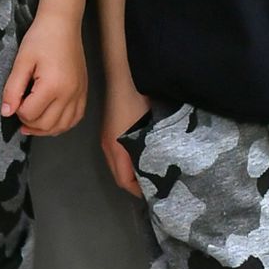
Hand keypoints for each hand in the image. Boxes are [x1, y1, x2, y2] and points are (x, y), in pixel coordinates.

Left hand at [1, 12, 86, 136]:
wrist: (63, 24)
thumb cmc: (41, 38)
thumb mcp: (21, 61)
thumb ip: (12, 89)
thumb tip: (6, 112)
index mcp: (53, 85)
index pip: (30, 114)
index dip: (17, 111)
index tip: (15, 100)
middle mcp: (69, 94)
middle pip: (46, 125)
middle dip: (29, 123)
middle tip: (21, 110)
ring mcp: (78, 95)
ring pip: (61, 127)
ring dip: (45, 129)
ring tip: (32, 123)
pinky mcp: (83, 94)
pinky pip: (75, 119)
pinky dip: (62, 125)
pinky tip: (51, 120)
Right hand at [101, 79, 149, 196]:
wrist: (124, 74)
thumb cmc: (136, 101)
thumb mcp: (147, 130)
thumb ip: (152, 151)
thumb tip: (160, 169)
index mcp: (116, 150)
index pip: (124, 181)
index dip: (138, 191)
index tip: (155, 194)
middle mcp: (108, 147)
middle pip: (119, 175)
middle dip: (135, 184)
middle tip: (155, 186)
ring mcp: (108, 137)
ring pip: (118, 164)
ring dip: (132, 171)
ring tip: (151, 173)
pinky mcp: (111, 129)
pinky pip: (118, 153)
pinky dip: (130, 160)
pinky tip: (143, 155)